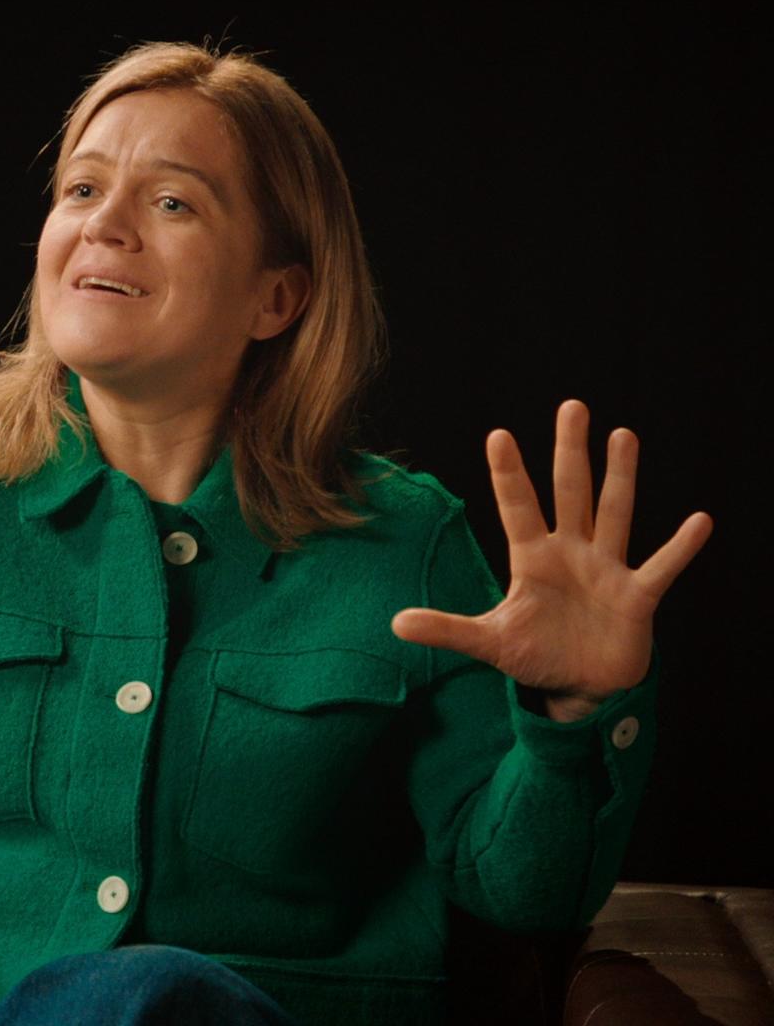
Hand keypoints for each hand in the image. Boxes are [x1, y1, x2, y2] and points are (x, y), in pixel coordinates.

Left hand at [391, 400, 712, 722]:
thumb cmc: (535, 655)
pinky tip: (699, 520)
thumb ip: (447, 630)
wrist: (578, 688)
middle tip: (571, 406)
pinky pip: (662, 567)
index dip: (508, 474)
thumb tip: (394, 624)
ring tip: (622, 434)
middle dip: (569, 451)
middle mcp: (571, 554)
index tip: (498, 434)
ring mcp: (606, 571)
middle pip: (570, 493)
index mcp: (532, 560)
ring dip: (620, 476)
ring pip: (614, 513)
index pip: (517, 507)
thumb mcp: (489, 643)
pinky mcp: (637, 598)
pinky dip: (680, 548)